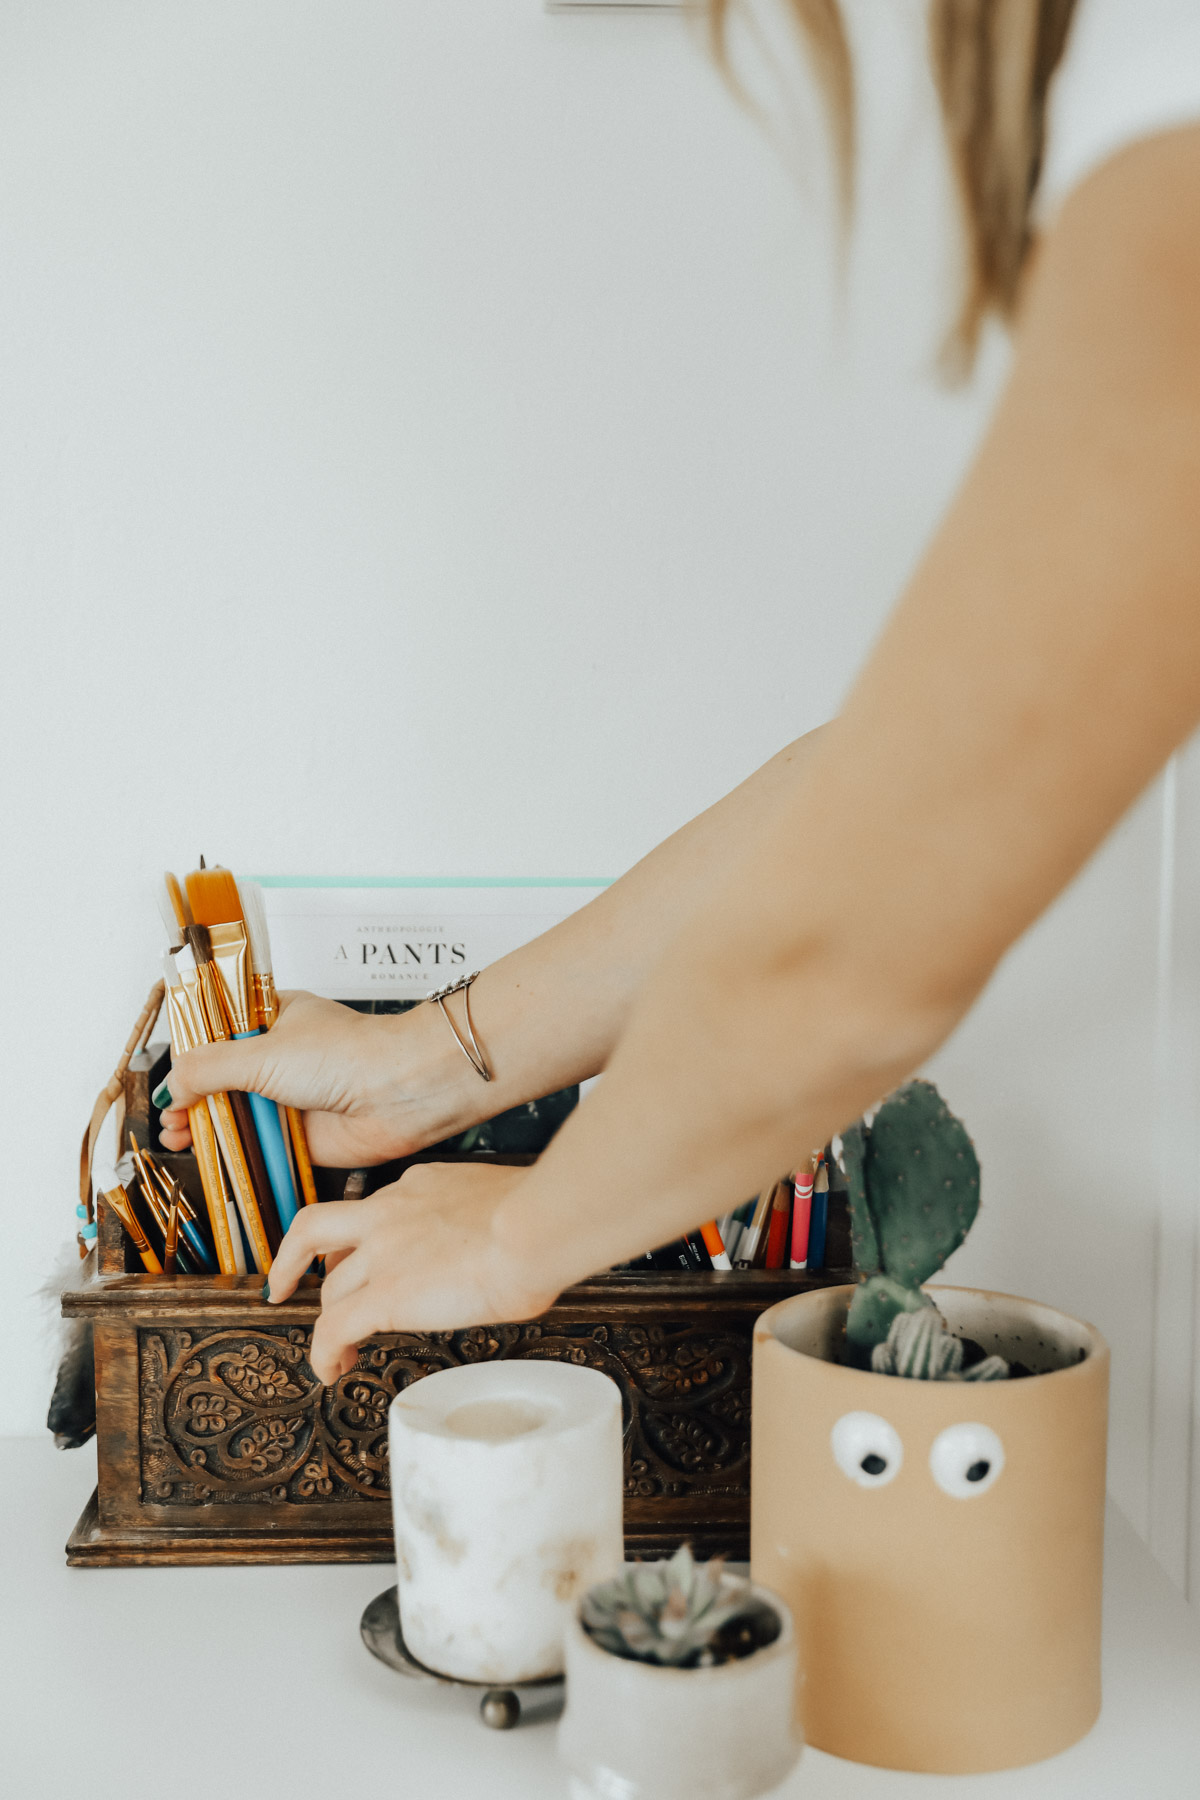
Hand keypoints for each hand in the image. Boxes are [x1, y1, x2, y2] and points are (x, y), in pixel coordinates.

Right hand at [159, 991, 470, 1166]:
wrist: (400, 1094)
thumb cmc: (347, 1056)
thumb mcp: (261, 1052)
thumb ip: (208, 1067)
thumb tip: (174, 1086)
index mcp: (274, 1018)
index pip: (219, 1032)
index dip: (192, 1055)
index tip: (170, 1076)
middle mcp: (281, 1057)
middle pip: (223, 1079)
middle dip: (193, 1099)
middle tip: (172, 1116)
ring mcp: (291, 1097)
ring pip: (238, 1115)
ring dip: (207, 1128)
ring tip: (180, 1136)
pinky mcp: (301, 1135)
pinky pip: (259, 1147)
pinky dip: (235, 1154)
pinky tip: (211, 1157)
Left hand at [264, 1162, 556, 1382]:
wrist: (537, 1226)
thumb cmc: (544, 1221)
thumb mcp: (510, 1204)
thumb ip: (492, 1223)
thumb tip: (517, 1252)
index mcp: (421, 1185)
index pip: (374, 1209)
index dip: (360, 1237)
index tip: (364, 1255)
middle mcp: (390, 1211)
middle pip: (322, 1236)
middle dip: (304, 1264)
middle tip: (296, 1284)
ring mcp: (382, 1252)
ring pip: (330, 1287)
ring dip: (326, 1319)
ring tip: (334, 1350)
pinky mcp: (384, 1295)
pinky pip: (333, 1328)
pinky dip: (324, 1353)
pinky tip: (331, 1370)